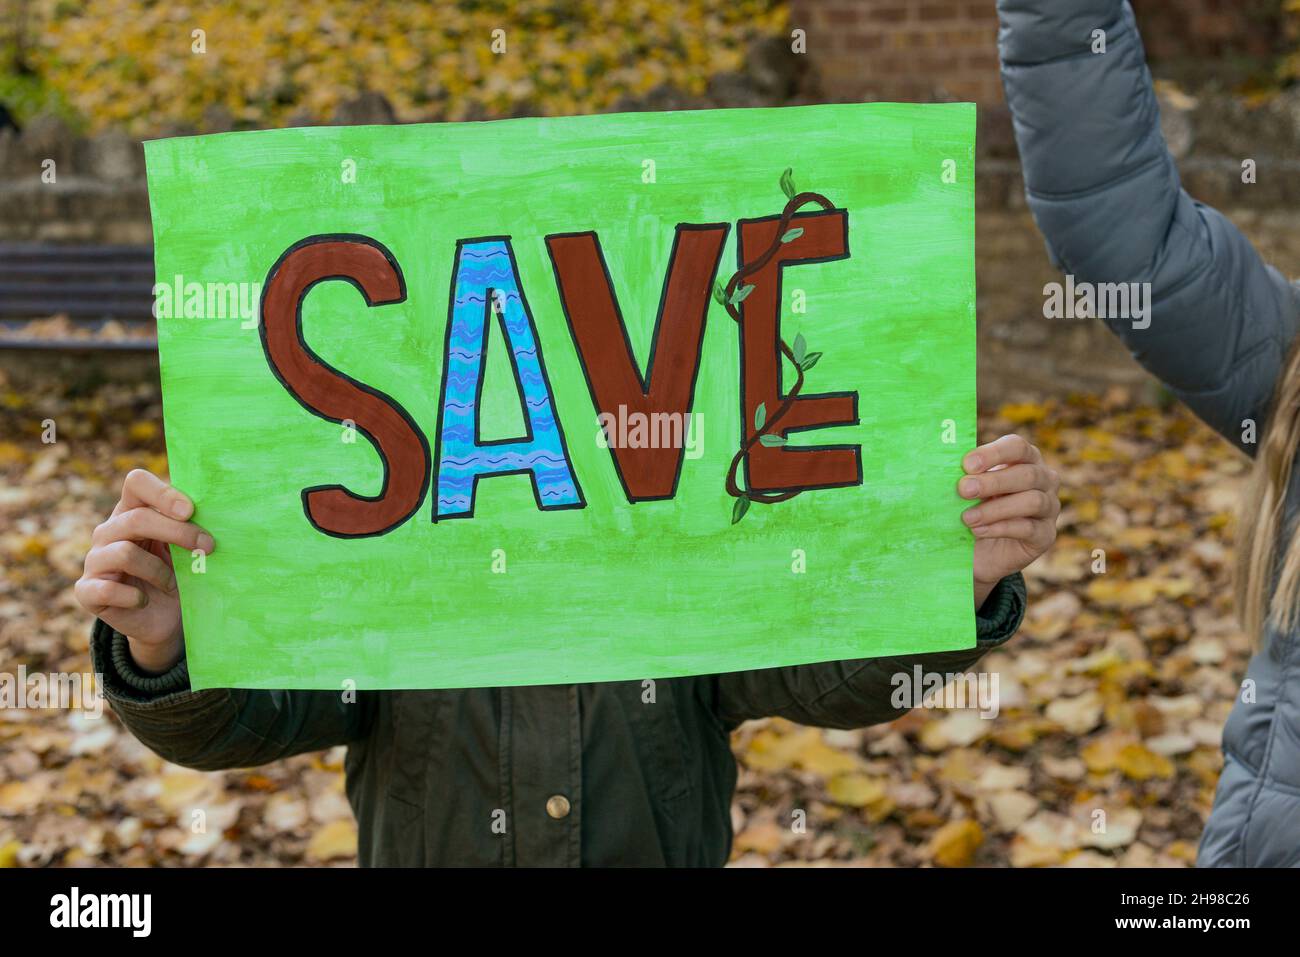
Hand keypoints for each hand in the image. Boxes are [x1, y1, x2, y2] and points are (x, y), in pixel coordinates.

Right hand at [75, 469, 213, 673]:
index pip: (137, 483)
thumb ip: (193, 528)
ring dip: (159, 571)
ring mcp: (95, 560)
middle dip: (178, 532)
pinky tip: (145, 601)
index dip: (163, 494)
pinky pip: (106, 590)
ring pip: (125, 554)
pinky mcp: (87, 591)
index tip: (190, 511)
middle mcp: (109, 532)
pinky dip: (133, 597)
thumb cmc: (180, 575)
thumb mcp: (187, 549)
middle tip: (208, 547)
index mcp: (133, 511)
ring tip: (174, 584)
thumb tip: (220, 515)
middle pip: (136, 519)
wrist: (165, 620)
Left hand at [958, 434, 1058, 608]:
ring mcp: (1049, 507)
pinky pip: (1028, 528)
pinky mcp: (1045, 535)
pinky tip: (978, 531)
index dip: (993, 453)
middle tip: (963, 490)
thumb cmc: (974, 507)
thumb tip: (943, 465)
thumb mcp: (968, 489)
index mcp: (1025, 459)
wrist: (981, 550)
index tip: (967, 465)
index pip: (1017, 446)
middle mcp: (1044, 480)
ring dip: (995, 509)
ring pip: (1032, 501)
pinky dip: (1000, 528)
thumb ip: (965, 476)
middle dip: (993, 482)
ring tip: (967, 518)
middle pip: (1027, 474)